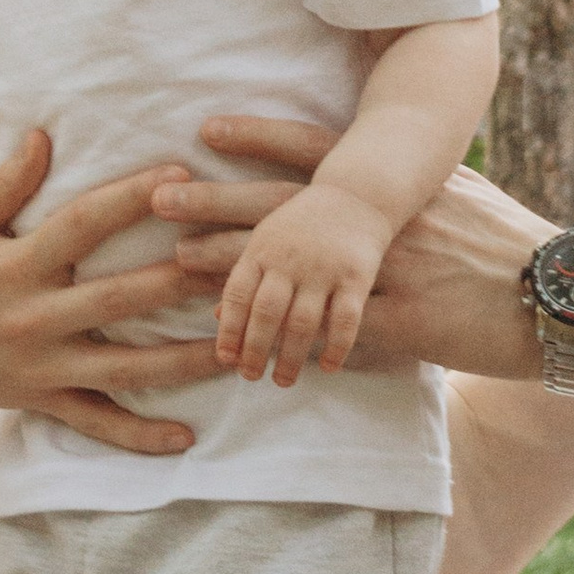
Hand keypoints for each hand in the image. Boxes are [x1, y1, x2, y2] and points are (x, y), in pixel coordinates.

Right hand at [0, 135, 219, 452]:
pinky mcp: (44, 402)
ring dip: (182, 360)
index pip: (82, 224)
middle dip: (179, 280)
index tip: (181, 174)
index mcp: (15, 266)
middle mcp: (34, 318)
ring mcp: (42, 367)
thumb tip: (43, 135)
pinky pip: (97, 423)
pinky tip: (187, 437)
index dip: (132, 197)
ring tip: (233, 344)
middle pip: (118, 298)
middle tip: (234, 260)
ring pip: (123, 369)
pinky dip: (140, 436)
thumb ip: (3, 184)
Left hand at [158, 116, 555, 380]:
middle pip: (287, 206)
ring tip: (176, 268)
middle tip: (159, 197)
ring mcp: (392, 274)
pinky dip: (285, 338)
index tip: (204, 131)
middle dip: (218, 201)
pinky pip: (331, 334)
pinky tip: (245, 344)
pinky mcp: (404, 326)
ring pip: (296, 272)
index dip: (258, 139)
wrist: (566, 296)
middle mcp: (387, 221)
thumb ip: (413, 182)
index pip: (314, 153)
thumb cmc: (512, 244)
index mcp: (398, 183)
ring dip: (232, 272)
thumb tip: (379, 167)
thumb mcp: (460, 194)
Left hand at [214, 177, 390, 386]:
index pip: (237, 295)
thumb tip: (214, 317)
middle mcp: (290, 258)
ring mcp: (324, 267)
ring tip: (283, 381)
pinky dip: (336, 347)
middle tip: (250, 377)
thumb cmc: (304, 223)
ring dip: (291, 358)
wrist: (358, 192)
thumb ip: (244, 275)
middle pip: (266, 313)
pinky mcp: (357, 276)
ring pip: (303, 323)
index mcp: (262, 248)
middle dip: (255, 350)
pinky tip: (329, 368)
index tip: (225, 359)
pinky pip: (346, 320)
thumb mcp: (267, 239)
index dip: (229, 330)